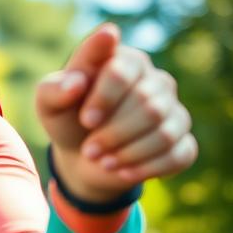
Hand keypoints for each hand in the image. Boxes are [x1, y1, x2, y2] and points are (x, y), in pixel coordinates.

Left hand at [35, 22, 197, 203]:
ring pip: (165, 132)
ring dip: (129, 152)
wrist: (82, 156)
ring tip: (102, 161)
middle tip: (89, 150)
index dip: (105, 97)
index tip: (86, 120)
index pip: (124, 69)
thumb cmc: (67, 118)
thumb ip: (54, 88)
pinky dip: (147, 168)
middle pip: (148, 104)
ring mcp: (174, 111)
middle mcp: (156, 81)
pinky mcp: (183, 142)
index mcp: (125, 61)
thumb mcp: (49, 103)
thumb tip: (76, 82)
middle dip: (114, 132)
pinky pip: (178, 155)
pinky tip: (122, 171)